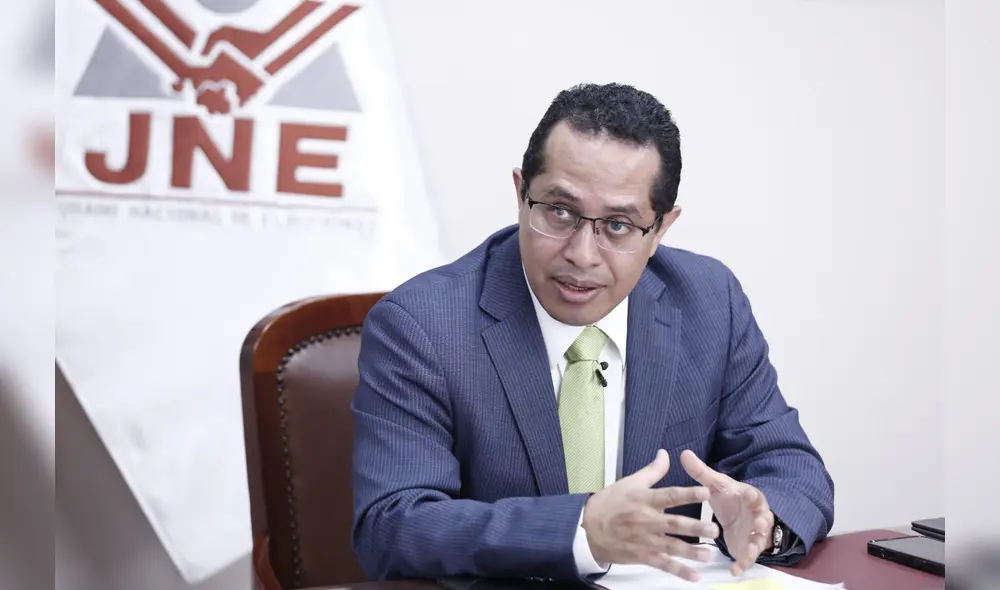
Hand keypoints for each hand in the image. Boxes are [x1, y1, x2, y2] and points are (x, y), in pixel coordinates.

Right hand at [581, 449, 719, 582]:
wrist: (587, 528)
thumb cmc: (609, 503)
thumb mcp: (630, 482)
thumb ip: (652, 471)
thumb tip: (665, 453)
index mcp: (645, 500)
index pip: (670, 495)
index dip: (688, 494)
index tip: (706, 492)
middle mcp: (648, 520)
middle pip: (675, 524)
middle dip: (695, 527)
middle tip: (714, 530)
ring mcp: (646, 540)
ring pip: (672, 546)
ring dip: (692, 552)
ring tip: (709, 554)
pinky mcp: (642, 556)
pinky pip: (663, 564)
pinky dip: (679, 571)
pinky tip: (694, 576)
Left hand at [680, 450, 774, 575]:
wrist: (739, 515)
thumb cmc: (729, 498)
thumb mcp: (716, 485)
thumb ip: (701, 472)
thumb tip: (684, 453)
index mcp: (749, 497)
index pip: (755, 495)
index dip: (753, 496)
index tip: (749, 495)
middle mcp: (756, 515)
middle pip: (763, 518)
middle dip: (762, 522)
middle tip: (759, 524)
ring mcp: (754, 533)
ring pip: (759, 540)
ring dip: (755, 546)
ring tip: (749, 552)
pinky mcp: (748, 547)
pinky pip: (748, 557)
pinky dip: (743, 563)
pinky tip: (735, 570)